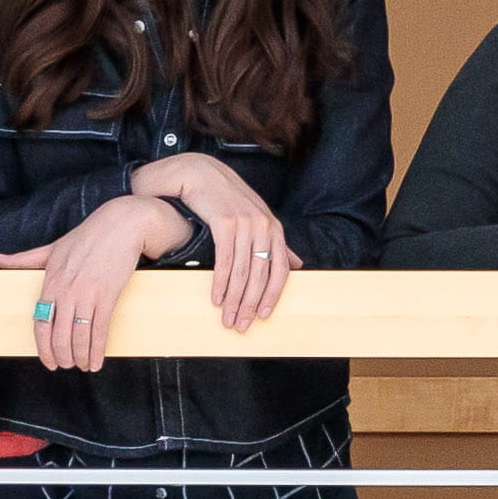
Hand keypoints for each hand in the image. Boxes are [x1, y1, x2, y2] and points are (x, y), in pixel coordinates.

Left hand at [13, 190, 185, 370]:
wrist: (120, 226)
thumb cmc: (86, 237)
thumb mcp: (51, 248)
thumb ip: (24, 259)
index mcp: (50, 282)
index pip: (40, 323)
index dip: (43, 348)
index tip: (48, 361)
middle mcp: (66, 290)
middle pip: (59, 335)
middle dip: (62, 357)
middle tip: (66, 366)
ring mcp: (87, 294)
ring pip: (79, 336)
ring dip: (80, 357)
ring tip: (82, 366)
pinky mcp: (108, 295)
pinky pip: (100, 329)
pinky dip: (97, 350)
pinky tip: (97, 361)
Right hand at [134, 150, 292, 331]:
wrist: (200, 173)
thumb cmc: (228, 199)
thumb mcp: (257, 219)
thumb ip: (276, 243)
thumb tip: (297, 264)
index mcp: (274, 229)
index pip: (280, 270)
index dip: (273, 296)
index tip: (264, 316)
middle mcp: (263, 227)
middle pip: (261, 276)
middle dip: (251, 305)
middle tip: (241, 325)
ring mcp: (245, 224)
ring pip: (243, 273)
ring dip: (234, 300)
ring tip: (227, 318)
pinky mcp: (225, 223)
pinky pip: (225, 261)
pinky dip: (221, 284)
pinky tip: (216, 298)